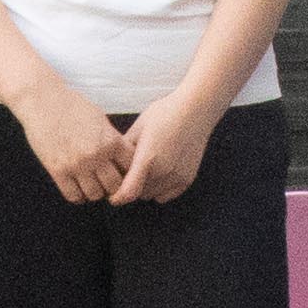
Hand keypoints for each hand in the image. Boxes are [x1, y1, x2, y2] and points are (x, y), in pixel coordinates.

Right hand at [15, 82, 132, 204]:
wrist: (42, 100)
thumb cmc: (72, 106)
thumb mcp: (100, 119)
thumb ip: (112, 140)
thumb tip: (123, 159)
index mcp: (111, 141)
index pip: (131, 168)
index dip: (128, 172)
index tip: (120, 171)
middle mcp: (96, 155)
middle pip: (115, 186)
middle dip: (112, 186)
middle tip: (106, 183)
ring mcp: (77, 164)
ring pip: (95, 194)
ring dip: (94, 192)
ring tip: (90, 184)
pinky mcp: (57, 170)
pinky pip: (73, 196)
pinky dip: (77, 195)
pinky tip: (76, 186)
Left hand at [112, 91, 224, 205]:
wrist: (195, 110)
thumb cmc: (165, 114)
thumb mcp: (138, 127)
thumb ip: (124, 148)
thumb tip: (112, 162)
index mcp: (147, 158)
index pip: (129, 192)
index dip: (118, 197)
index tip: (113, 196)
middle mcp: (163, 171)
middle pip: (138, 193)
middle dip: (132, 186)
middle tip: (131, 171)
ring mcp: (177, 176)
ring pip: (152, 195)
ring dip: (146, 188)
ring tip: (148, 168)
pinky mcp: (187, 178)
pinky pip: (167, 195)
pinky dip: (160, 189)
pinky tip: (160, 172)